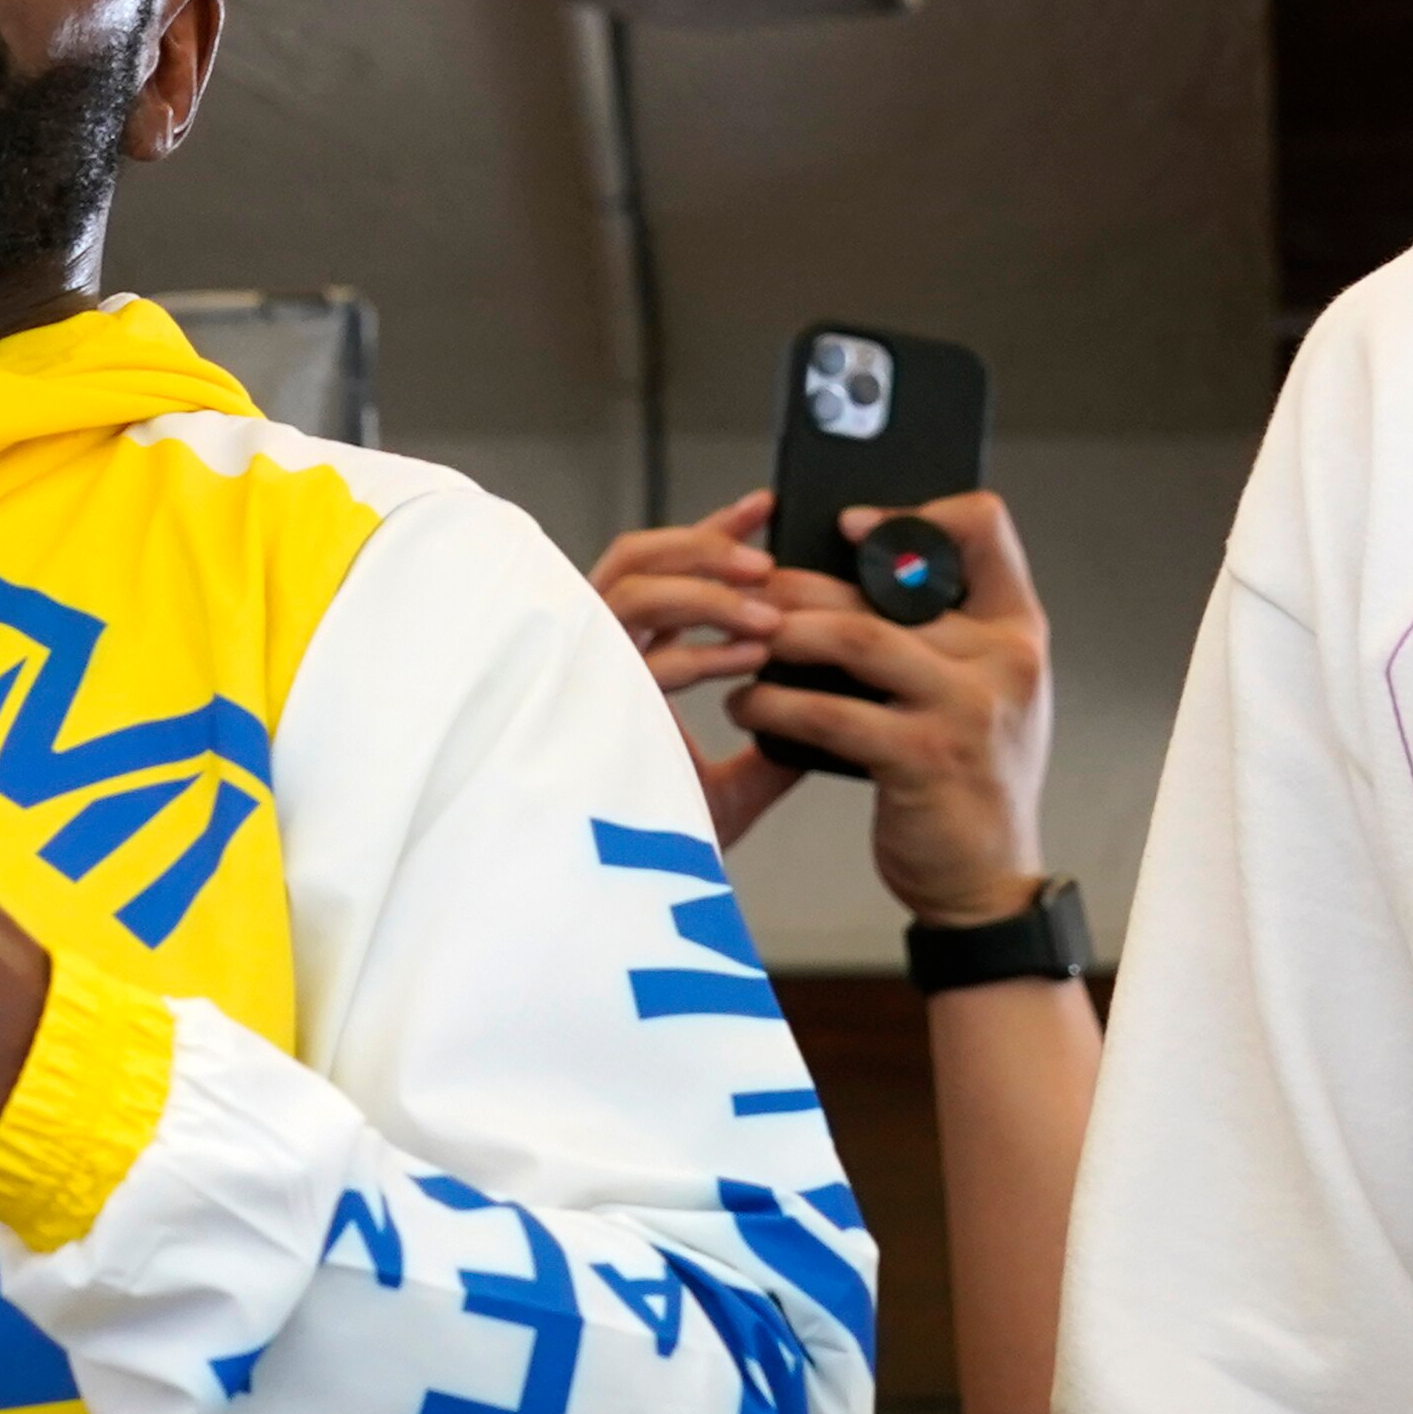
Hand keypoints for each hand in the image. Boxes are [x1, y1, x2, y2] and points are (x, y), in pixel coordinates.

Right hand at [592, 488, 809, 845]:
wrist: (617, 905)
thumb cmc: (652, 849)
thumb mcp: (731, 791)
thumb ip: (772, 750)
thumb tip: (828, 722)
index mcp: (625, 660)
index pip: (665, 571)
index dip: (714, 532)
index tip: (770, 508)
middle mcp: (597, 657)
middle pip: (638, 559)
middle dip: (707, 544)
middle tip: (770, 555)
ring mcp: (584, 674)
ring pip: (634, 589)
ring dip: (707, 589)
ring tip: (769, 603)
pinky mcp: (583, 701)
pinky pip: (641, 653)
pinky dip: (701, 648)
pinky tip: (750, 658)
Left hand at [728, 492, 1054, 930]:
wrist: (987, 883)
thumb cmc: (966, 780)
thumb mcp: (983, 693)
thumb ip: (944, 638)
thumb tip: (844, 578)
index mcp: (1018, 630)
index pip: (985, 527)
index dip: (913, 511)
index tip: (848, 526)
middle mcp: (1005, 658)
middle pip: (889, 585)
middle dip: (805, 584)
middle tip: (746, 591)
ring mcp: (967, 708)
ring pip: (854, 638)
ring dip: (783, 636)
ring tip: (740, 643)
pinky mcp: (923, 757)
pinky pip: (830, 712)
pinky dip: (776, 704)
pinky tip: (747, 705)